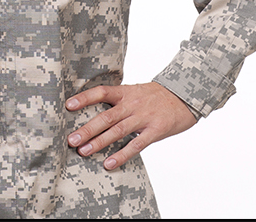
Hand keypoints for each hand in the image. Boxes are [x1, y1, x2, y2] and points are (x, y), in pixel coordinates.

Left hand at [65, 82, 197, 170]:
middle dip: (88, 129)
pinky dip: (122, 155)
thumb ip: (120, 101)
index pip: (102, 92)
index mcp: (127, 92)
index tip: (68, 106)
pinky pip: (136, 144)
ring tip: (84, 152)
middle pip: (107, 116)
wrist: (187, 96)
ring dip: (100, 142)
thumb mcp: (138, 91)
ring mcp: (145, 117)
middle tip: (72, 140)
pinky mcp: (156, 129)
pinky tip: (110, 163)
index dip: (85, 98)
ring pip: (118, 130)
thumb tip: (95, 112)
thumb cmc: (159, 96)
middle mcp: (134, 104)